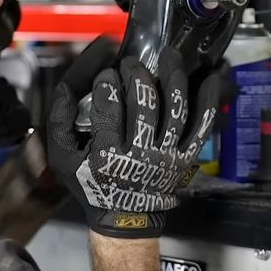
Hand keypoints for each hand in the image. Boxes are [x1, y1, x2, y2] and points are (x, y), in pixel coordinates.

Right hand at [46, 38, 219, 238]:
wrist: (124, 214)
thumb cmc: (91, 182)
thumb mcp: (63, 157)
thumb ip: (59, 120)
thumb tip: (67, 86)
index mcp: (106, 157)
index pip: (108, 108)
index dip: (107, 83)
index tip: (106, 74)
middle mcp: (140, 156)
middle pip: (144, 104)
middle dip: (137, 74)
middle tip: (131, 63)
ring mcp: (167, 156)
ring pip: (175, 109)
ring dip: (173, 77)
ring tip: (168, 55)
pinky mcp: (185, 157)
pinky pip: (202, 126)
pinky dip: (208, 101)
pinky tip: (211, 78)